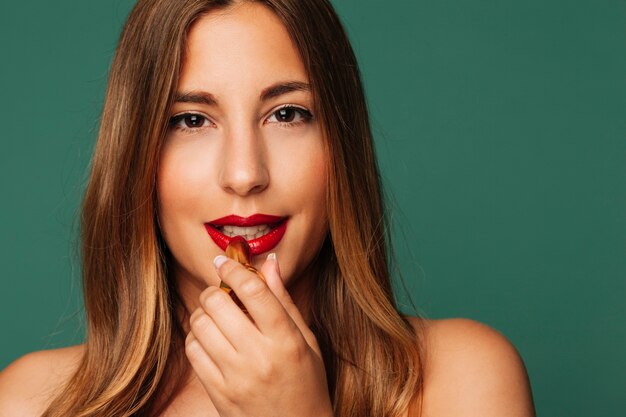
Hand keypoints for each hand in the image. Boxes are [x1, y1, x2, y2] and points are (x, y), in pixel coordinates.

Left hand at [185, 253, 332, 416]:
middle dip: (216, 291)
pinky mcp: (218, 393)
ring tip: (218, 318)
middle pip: (218, 303)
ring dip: (204, 313)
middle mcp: (259, 357)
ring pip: (200, 324)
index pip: (253, 291)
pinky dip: (196, 338)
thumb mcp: (306, 341)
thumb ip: (284, 301)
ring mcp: (235, 377)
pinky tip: (212, 340)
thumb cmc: (307, 384)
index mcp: (286, 340)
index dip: (234, 269)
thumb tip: (268, 264)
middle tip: (223, 294)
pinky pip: (192, 351)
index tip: (224, 262)